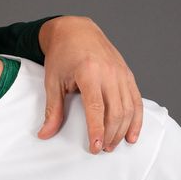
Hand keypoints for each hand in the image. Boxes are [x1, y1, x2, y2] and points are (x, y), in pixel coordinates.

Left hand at [37, 16, 141, 152]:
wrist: (76, 30)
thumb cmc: (62, 55)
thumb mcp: (52, 81)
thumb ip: (52, 109)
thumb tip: (45, 134)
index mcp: (89, 72)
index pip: (97, 108)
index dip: (97, 130)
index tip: (95, 148)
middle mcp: (109, 72)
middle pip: (116, 111)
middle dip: (110, 134)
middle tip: (102, 149)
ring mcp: (121, 73)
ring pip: (129, 108)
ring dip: (123, 130)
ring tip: (112, 144)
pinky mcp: (127, 74)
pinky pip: (136, 100)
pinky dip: (136, 119)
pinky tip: (131, 135)